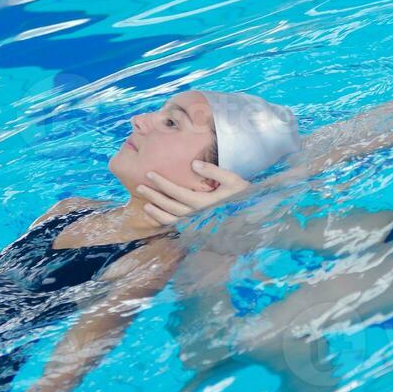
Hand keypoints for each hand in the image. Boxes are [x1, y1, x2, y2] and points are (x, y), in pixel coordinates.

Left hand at [133, 161, 248, 225]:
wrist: (253, 216)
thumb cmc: (243, 196)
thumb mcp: (233, 180)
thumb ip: (214, 171)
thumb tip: (194, 164)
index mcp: (205, 202)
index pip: (178, 192)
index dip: (162, 183)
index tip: (149, 173)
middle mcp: (198, 215)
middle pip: (170, 206)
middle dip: (154, 196)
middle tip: (139, 186)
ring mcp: (197, 223)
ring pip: (171, 219)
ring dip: (156, 212)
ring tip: (144, 203)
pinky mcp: (197, 227)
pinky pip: (177, 226)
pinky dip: (165, 222)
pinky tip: (156, 215)